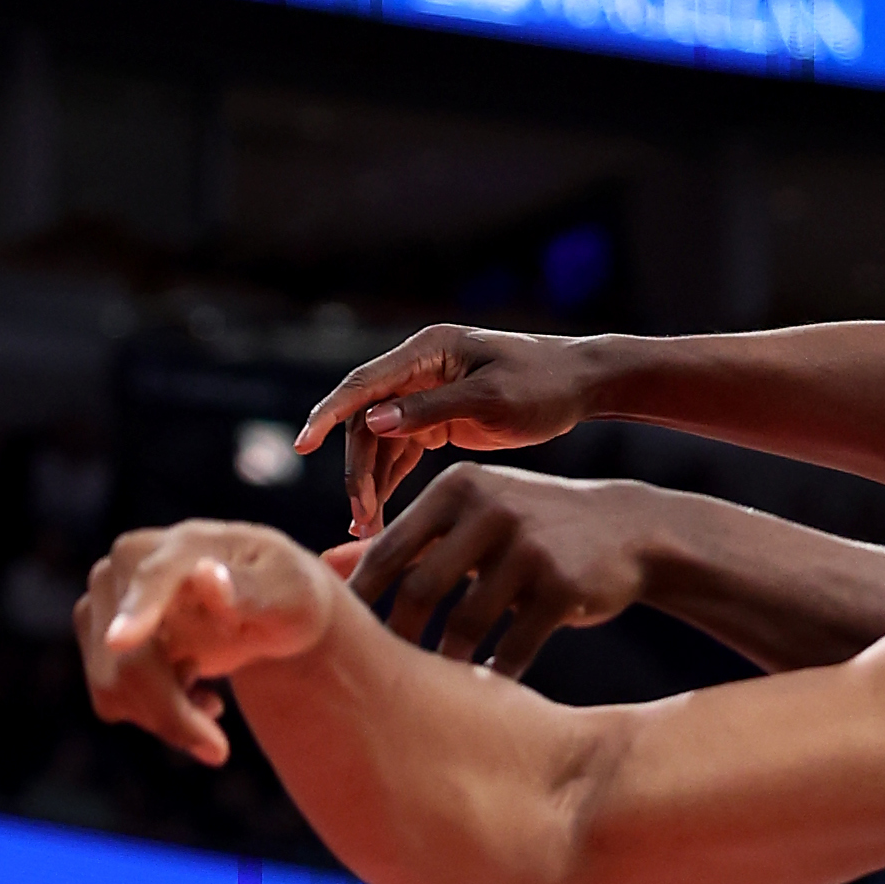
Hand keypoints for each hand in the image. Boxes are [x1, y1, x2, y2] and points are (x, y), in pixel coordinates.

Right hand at [77, 523, 334, 764]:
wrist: (267, 607)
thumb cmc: (285, 596)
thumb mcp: (287, 595)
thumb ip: (248, 589)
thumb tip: (207, 575)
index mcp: (181, 545)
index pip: (151, 581)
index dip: (137, 613)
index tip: (119, 643)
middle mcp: (127, 565)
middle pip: (125, 655)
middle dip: (171, 712)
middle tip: (217, 750)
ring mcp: (104, 600)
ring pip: (111, 686)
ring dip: (164, 716)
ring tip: (208, 698)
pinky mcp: (96, 637)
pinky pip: (110, 698)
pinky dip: (151, 715)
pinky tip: (188, 696)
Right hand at [296, 324, 598, 532]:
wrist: (581, 386)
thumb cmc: (542, 385)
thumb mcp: (490, 399)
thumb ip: (430, 409)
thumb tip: (373, 421)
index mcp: (428, 352)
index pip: (365, 383)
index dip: (329, 414)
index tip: (303, 443)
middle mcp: (419, 369)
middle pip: (366, 422)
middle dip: (359, 471)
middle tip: (362, 519)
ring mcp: (426, 395)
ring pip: (380, 443)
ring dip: (370, 484)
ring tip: (368, 531)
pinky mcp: (437, 421)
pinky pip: (400, 454)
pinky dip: (388, 484)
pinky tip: (378, 520)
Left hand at [335, 465, 652, 678]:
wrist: (625, 531)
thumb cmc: (528, 530)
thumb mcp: (470, 519)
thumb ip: (405, 540)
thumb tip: (327, 565)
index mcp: (458, 488)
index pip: (390, 551)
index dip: (360, 603)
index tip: (338, 643)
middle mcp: (490, 508)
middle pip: (420, 589)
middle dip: (397, 639)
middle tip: (383, 677)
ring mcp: (528, 546)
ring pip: (465, 624)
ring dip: (445, 665)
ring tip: (434, 689)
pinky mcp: (561, 586)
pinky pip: (513, 647)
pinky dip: (494, 676)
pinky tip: (484, 692)